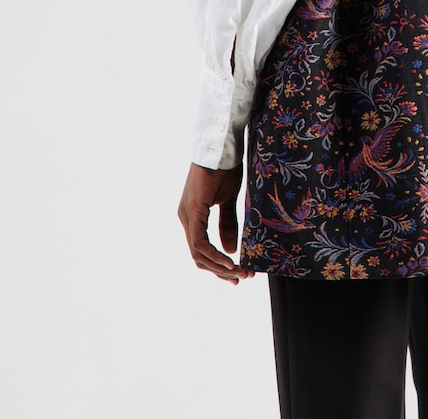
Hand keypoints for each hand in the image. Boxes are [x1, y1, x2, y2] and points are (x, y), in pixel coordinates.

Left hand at [178, 161, 255, 284]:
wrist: (222, 148)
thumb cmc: (225, 169)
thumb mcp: (228, 201)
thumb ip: (227, 224)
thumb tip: (231, 250)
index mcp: (192, 215)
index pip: (201, 249)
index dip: (218, 265)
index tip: (238, 274)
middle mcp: (185, 217)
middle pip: (199, 256)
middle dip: (221, 270)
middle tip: (242, 278)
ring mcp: (187, 214)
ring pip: (198, 253)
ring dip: (219, 266)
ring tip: (240, 273)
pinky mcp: (192, 211)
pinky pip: (199, 242)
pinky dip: (215, 255)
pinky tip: (230, 261)